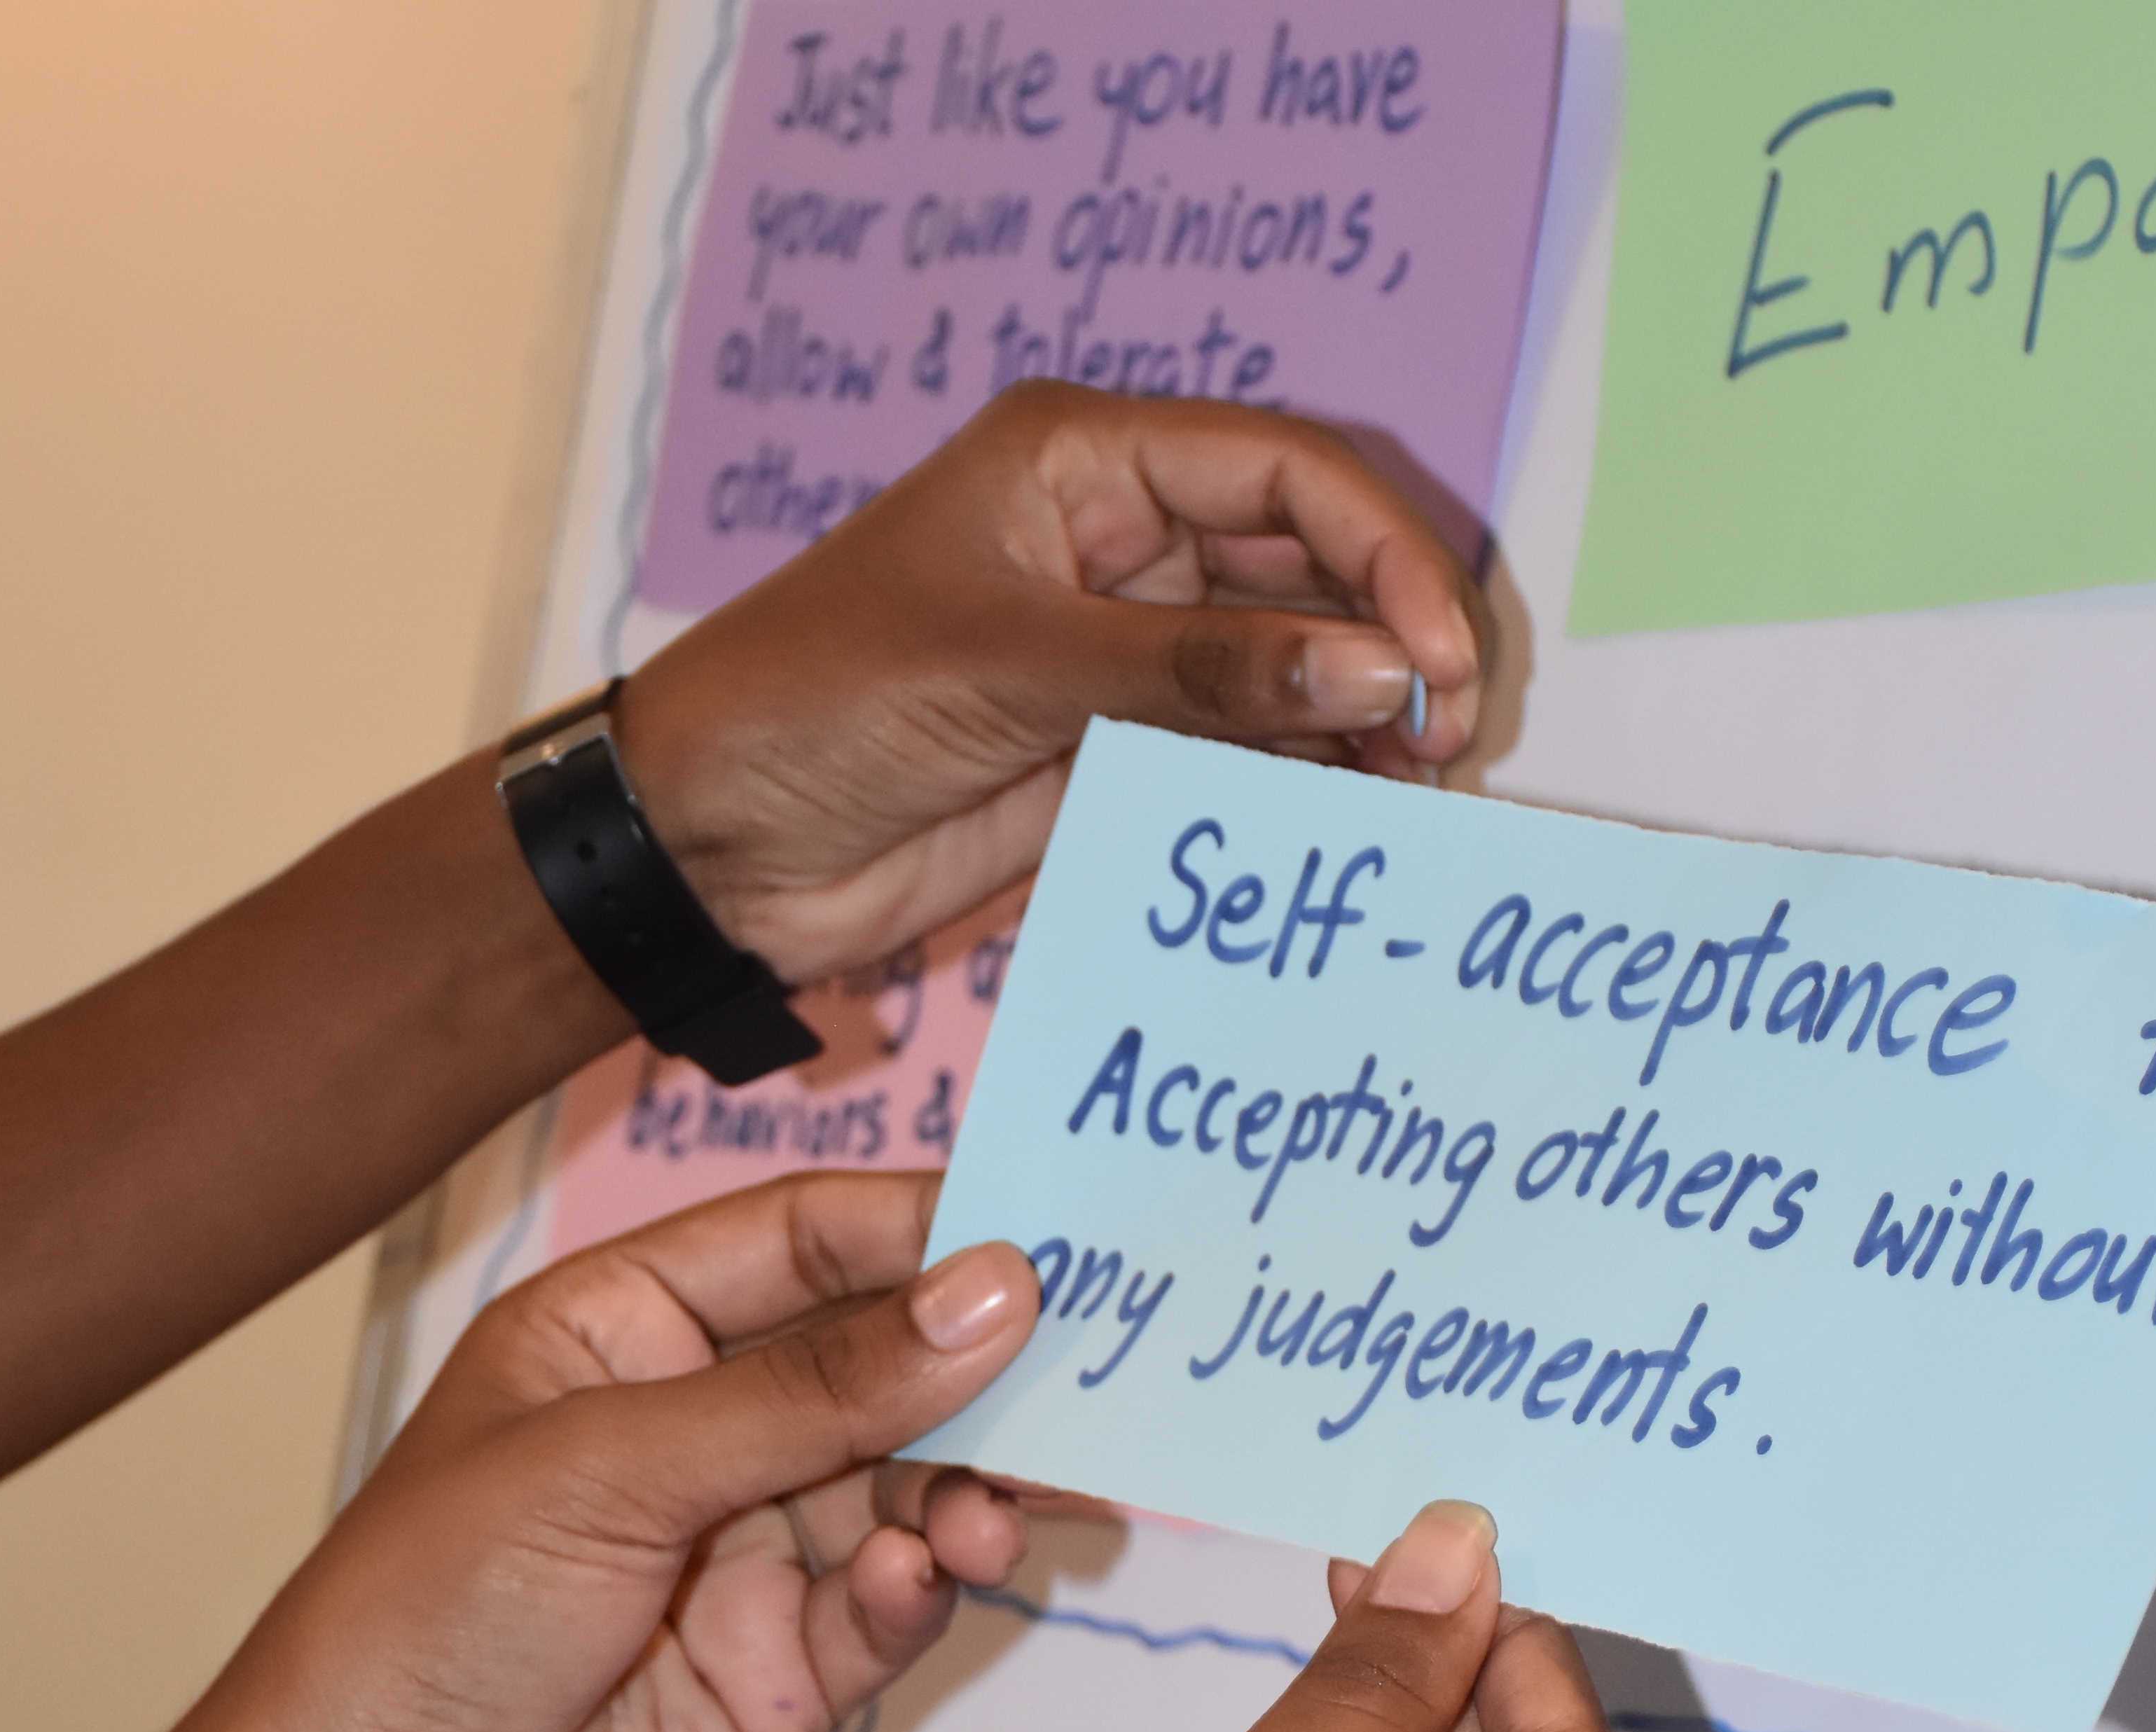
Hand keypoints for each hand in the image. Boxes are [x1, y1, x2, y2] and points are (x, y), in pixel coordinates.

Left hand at [194, 1169, 1040, 1731]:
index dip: (920, 1228)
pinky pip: (890, 1602)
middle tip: (1093, 1365)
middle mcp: (697, 1430)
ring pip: (907, 1484)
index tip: (1044, 1231)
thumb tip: (995, 1293)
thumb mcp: (614, 1466)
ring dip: (963, 1488)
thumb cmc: (425, 1619)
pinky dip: (915, 1586)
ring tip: (991, 1511)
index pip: (804, 1241)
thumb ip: (817, 1390)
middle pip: (879, 1363)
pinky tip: (909, 1581)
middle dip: (977, 1367)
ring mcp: (747, 1554)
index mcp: (627, 1332)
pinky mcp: (784, 1673)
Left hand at [617, 381, 1492, 983]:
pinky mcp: (1116, 749)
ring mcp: (1127, 651)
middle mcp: (1124, 543)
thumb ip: (1194, 672)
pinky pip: (1246, 751)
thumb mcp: (1006, 666)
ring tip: (1419, 796)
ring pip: (1295, 666)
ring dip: (1363, 723)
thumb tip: (1373, 676)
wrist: (706, 847)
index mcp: (1086, 461)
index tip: (1434, 663)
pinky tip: (1352, 821)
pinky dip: (1306, 783)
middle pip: (1314, 564)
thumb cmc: (814, 702)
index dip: (1384, 556)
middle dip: (1393, 642)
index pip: (1288, 473)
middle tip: (1449, 742)